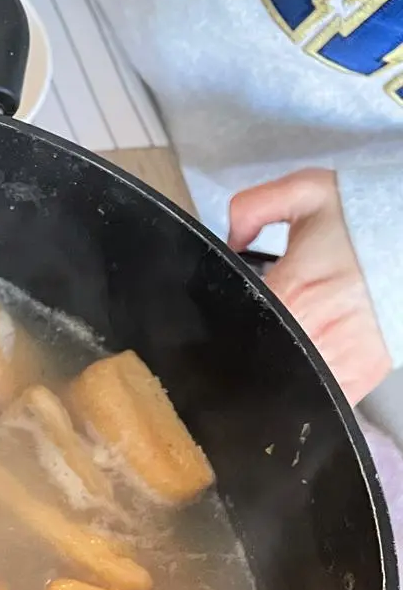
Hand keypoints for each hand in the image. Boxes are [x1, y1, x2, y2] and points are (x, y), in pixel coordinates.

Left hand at [228, 167, 389, 405]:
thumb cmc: (366, 218)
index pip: (234, 326)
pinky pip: (321, 397)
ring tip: (282, 345)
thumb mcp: (307, 192)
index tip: (226, 317)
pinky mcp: (361, 374)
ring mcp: (338, 360)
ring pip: (285, 385)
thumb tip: (227, 238)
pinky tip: (305, 365)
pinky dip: (307, 388)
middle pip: (255, 358)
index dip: (224, 323)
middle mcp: (309, 333)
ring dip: (275, 370)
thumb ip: (253, 207)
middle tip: (257, 328)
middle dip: (247, 347)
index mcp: (289, 292)